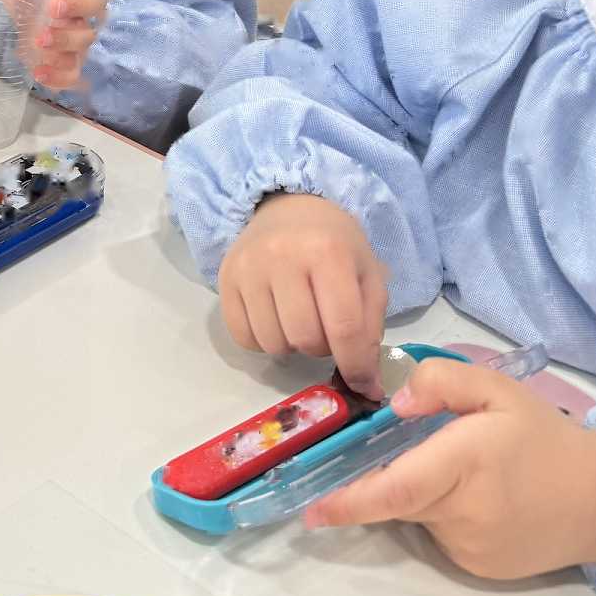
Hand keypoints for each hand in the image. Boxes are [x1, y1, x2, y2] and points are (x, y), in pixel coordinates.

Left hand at [0, 0, 105, 90]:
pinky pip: (75, 72)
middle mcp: (82, 9)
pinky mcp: (71, 62)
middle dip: (77, 6)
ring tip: (38, 41)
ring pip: (86, 38)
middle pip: (96, 4)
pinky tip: (38, 73)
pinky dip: (61, 76)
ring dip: (65, 40)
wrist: (30, 26)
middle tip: (51, 8)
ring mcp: (79, 36)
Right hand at [217, 192, 387, 396]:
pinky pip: (243, 337)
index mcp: (328, 252)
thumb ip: (370, 330)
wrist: (290, 208)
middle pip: (305, 338)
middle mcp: (283, 256)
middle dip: (322, 348)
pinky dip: (263, 341)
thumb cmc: (336, 244)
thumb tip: (366, 386)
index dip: (356, 365)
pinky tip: (275, 320)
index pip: (344, 327)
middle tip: (326, 331)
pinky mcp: (224, 278)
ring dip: (292, 345)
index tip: (362, 383)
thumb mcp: (367, 276)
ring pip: (273, 343)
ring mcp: (248, 267)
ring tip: (300, 321)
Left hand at [304, 362, 595, 577]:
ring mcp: (470, 546)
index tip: (312, 505)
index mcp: (467, 461)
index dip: (349, 499)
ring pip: (417, 515)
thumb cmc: (546, 437)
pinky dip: (440, 512)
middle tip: (385, 457)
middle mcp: (464, 511)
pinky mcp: (478, 566)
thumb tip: (396, 402)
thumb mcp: (499, 389)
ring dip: (417, 492)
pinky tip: (474, 497)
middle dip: (376, 480)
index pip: (395, 488)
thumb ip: (443, 380)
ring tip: (461, 470)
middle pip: (397, 498)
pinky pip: (440, 534)